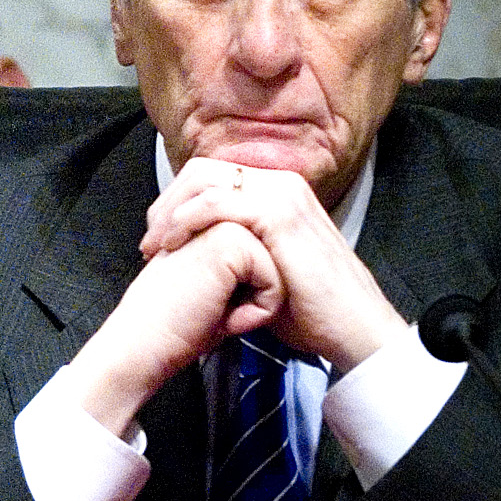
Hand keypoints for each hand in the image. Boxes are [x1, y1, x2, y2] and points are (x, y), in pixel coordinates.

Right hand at [59, 218, 280, 436]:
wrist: (143, 342)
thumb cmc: (172, 325)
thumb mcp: (210, 287)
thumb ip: (237, 268)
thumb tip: (275, 271)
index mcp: (205, 226)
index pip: (260, 260)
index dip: (242, 296)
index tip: (201, 305)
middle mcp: (213, 218)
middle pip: (273, 263)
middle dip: (250, 299)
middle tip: (206, 309)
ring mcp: (221, 224)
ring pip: (277, 272)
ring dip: (252, 305)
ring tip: (212, 311)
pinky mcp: (232, 242)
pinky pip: (274, 283)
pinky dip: (254, 311)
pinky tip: (219, 313)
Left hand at [142, 157, 406, 369]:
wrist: (351, 329)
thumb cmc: (308, 307)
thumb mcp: (261, 268)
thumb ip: (234, 247)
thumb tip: (197, 249)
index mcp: (276, 190)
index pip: (211, 176)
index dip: (176, 202)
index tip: (156, 238)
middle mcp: (280, 183)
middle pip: (202, 171)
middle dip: (167, 204)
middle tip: (149, 242)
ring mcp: (282, 193)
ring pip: (204, 182)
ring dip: (171, 213)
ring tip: (155, 247)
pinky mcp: (279, 213)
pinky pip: (216, 204)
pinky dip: (186, 222)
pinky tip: (173, 245)